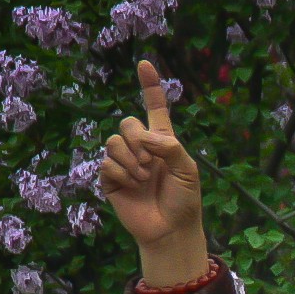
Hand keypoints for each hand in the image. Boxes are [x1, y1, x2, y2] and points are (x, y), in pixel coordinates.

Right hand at [100, 60, 207, 283]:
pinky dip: (122, 174)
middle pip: (127, 123)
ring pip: (114, 141)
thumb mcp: (188, 171)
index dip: (149, 86)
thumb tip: (145, 137)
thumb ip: (171, 147)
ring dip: (131, 160)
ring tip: (144, 178)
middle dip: (138, 140)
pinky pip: (106, 163)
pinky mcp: (110, 179)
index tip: (145, 63)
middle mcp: (141, 148)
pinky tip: (132, 186)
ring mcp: (124, 163)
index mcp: (162, 142)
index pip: (154, 107)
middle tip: (151, 164)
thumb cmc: (184, 201)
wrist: (171, 230)